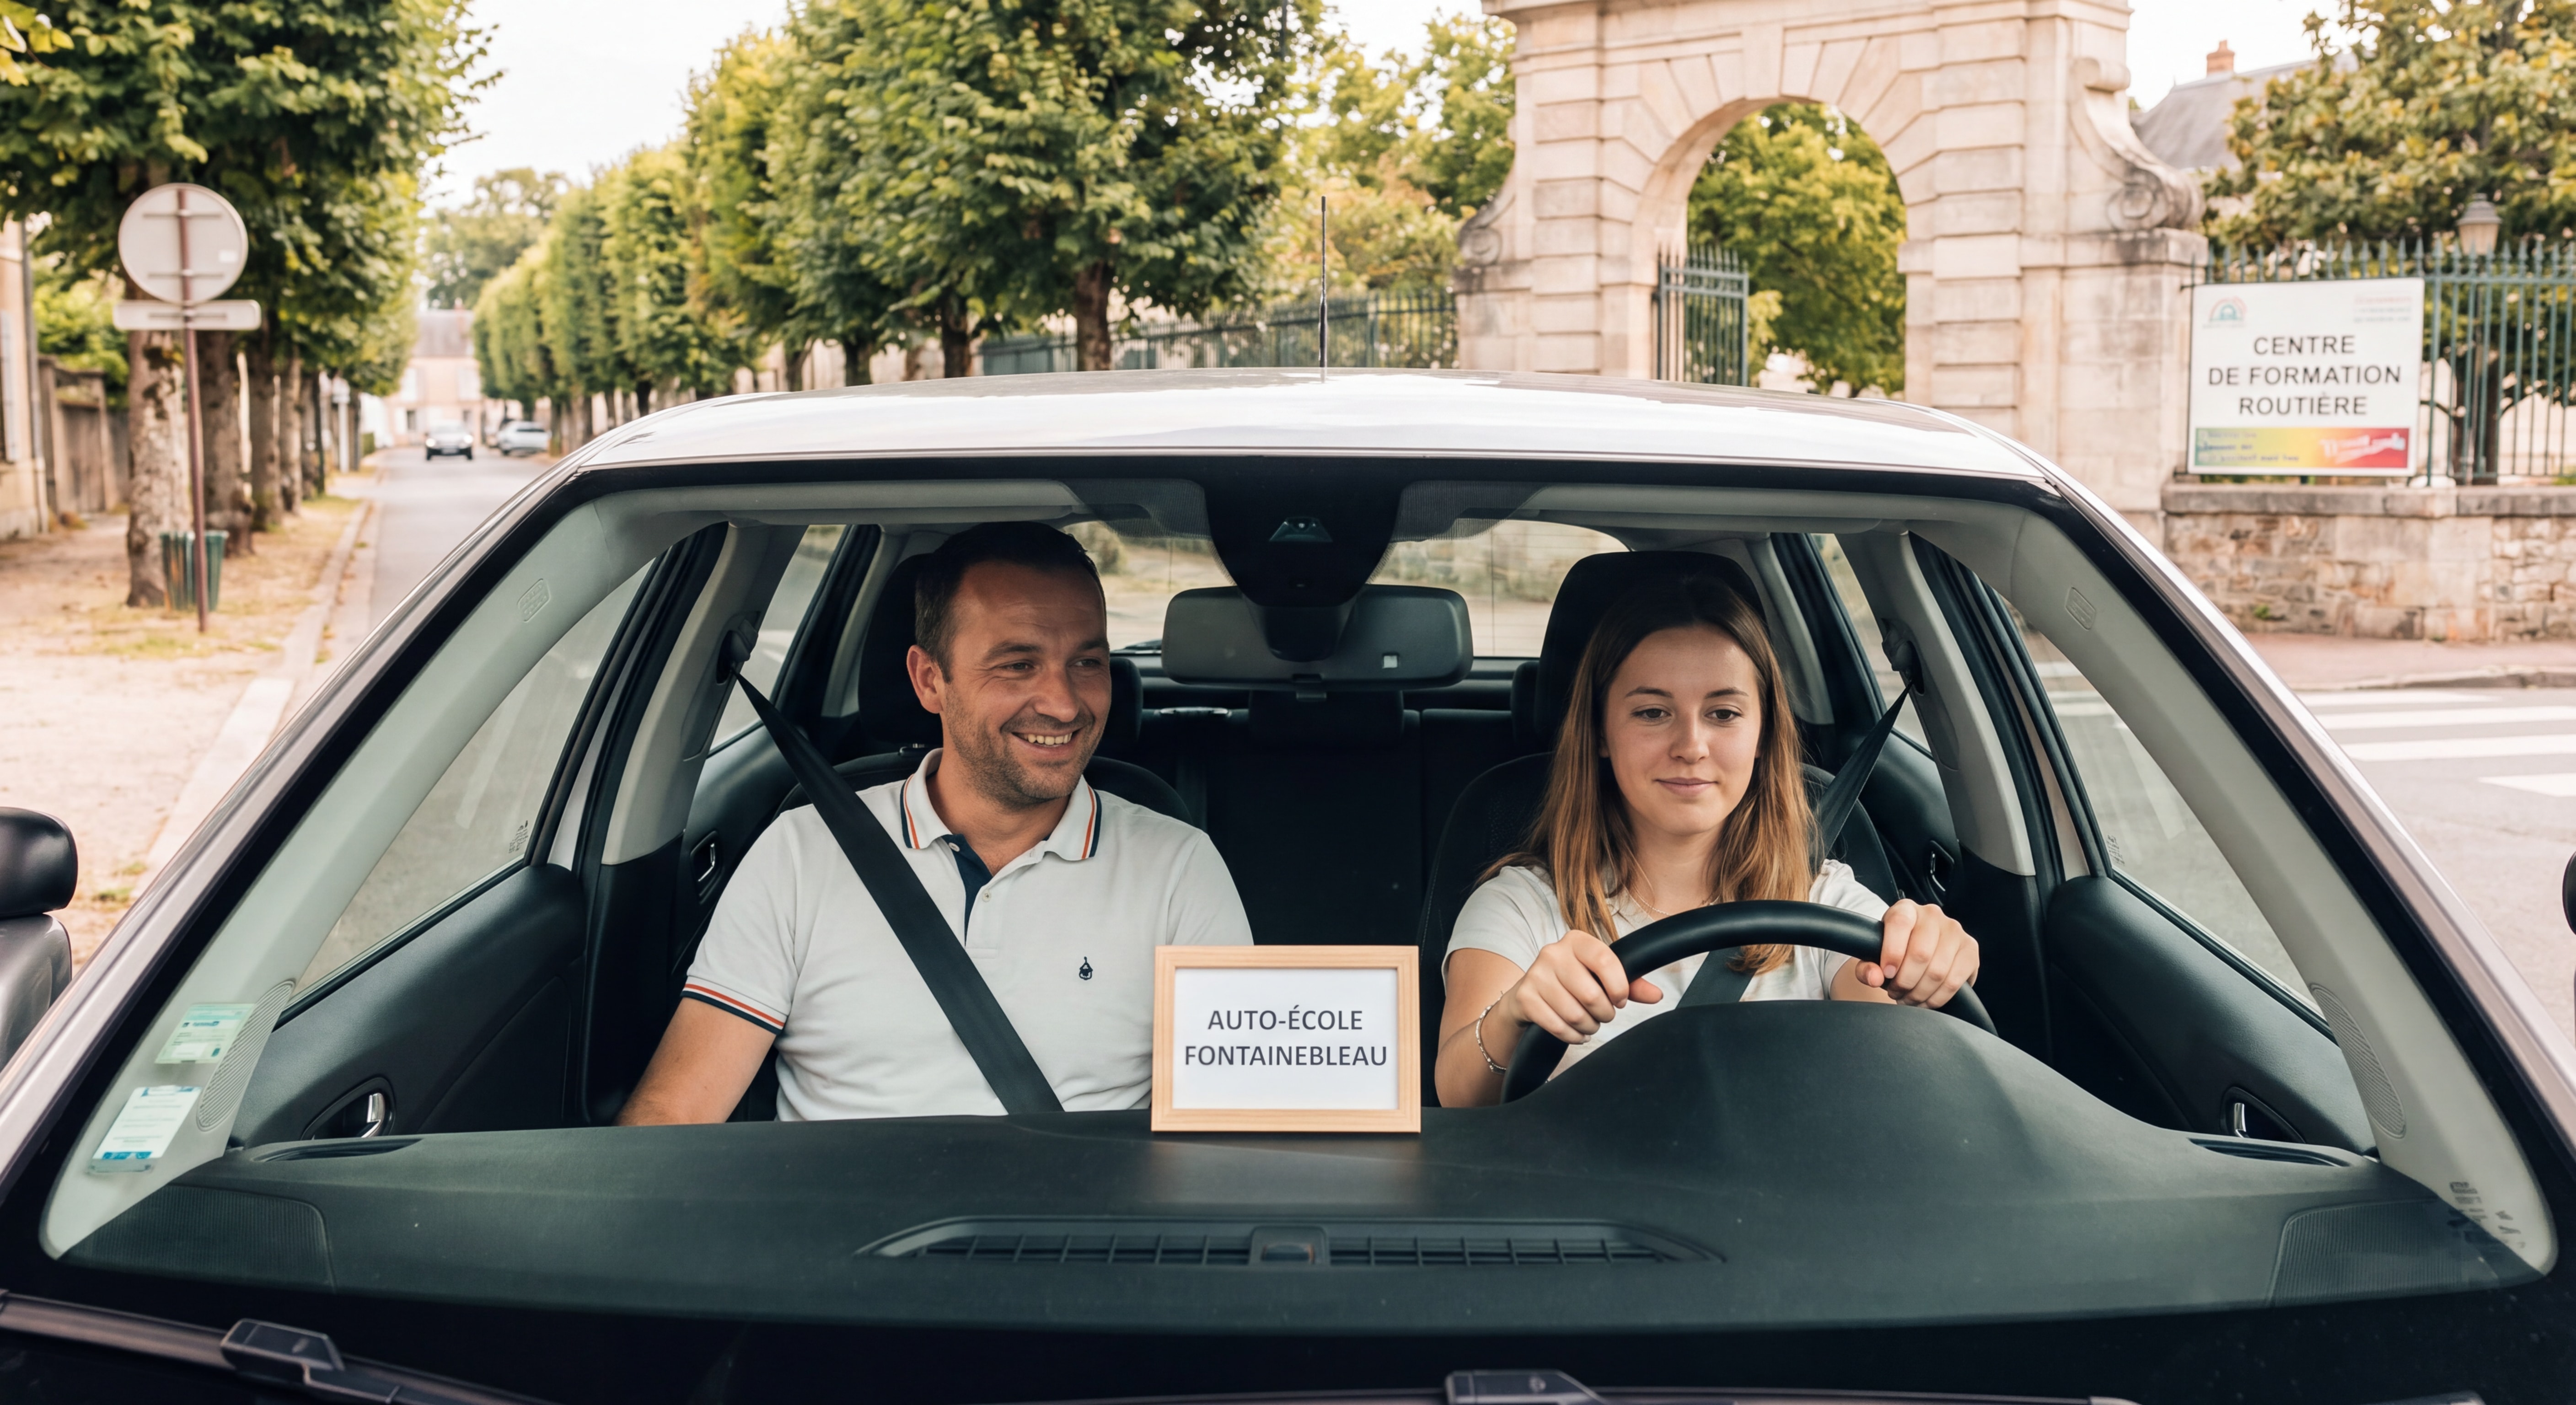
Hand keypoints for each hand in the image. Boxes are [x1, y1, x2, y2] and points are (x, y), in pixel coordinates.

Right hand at [1497, 930, 1664, 1043]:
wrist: (1528, 994)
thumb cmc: (1572, 983)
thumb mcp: (1600, 977)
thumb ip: (1630, 984)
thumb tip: (1657, 995)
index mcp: (1576, 940)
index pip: (1605, 961)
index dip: (1619, 987)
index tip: (1619, 1000)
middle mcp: (1553, 952)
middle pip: (1591, 994)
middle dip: (1604, 1014)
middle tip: (1602, 1015)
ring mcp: (1535, 974)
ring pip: (1575, 1014)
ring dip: (1588, 1027)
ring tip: (1589, 1024)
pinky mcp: (1525, 997)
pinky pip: (1557, 1026)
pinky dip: (1572, 1036)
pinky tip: (1575, 1032)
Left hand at [1857, 900, 1977, 1007]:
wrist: (1920, 948)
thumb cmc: (1895, 951)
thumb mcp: (1873, 956)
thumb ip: (1867, 967)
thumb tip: (1875, 977)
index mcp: (1905, 909)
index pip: (1899, 924)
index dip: (1892, 952)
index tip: (1887, 974)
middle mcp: (1932, 914)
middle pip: (1920, 954)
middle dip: (1905, 982)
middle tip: (1896, 992)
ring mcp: (1955, 931)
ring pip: (1938, 972)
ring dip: (1920, 993)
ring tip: (1909, 998)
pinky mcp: (1970, 949)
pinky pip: (1954, 982)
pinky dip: (1937, 998)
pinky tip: (1926, 1000)